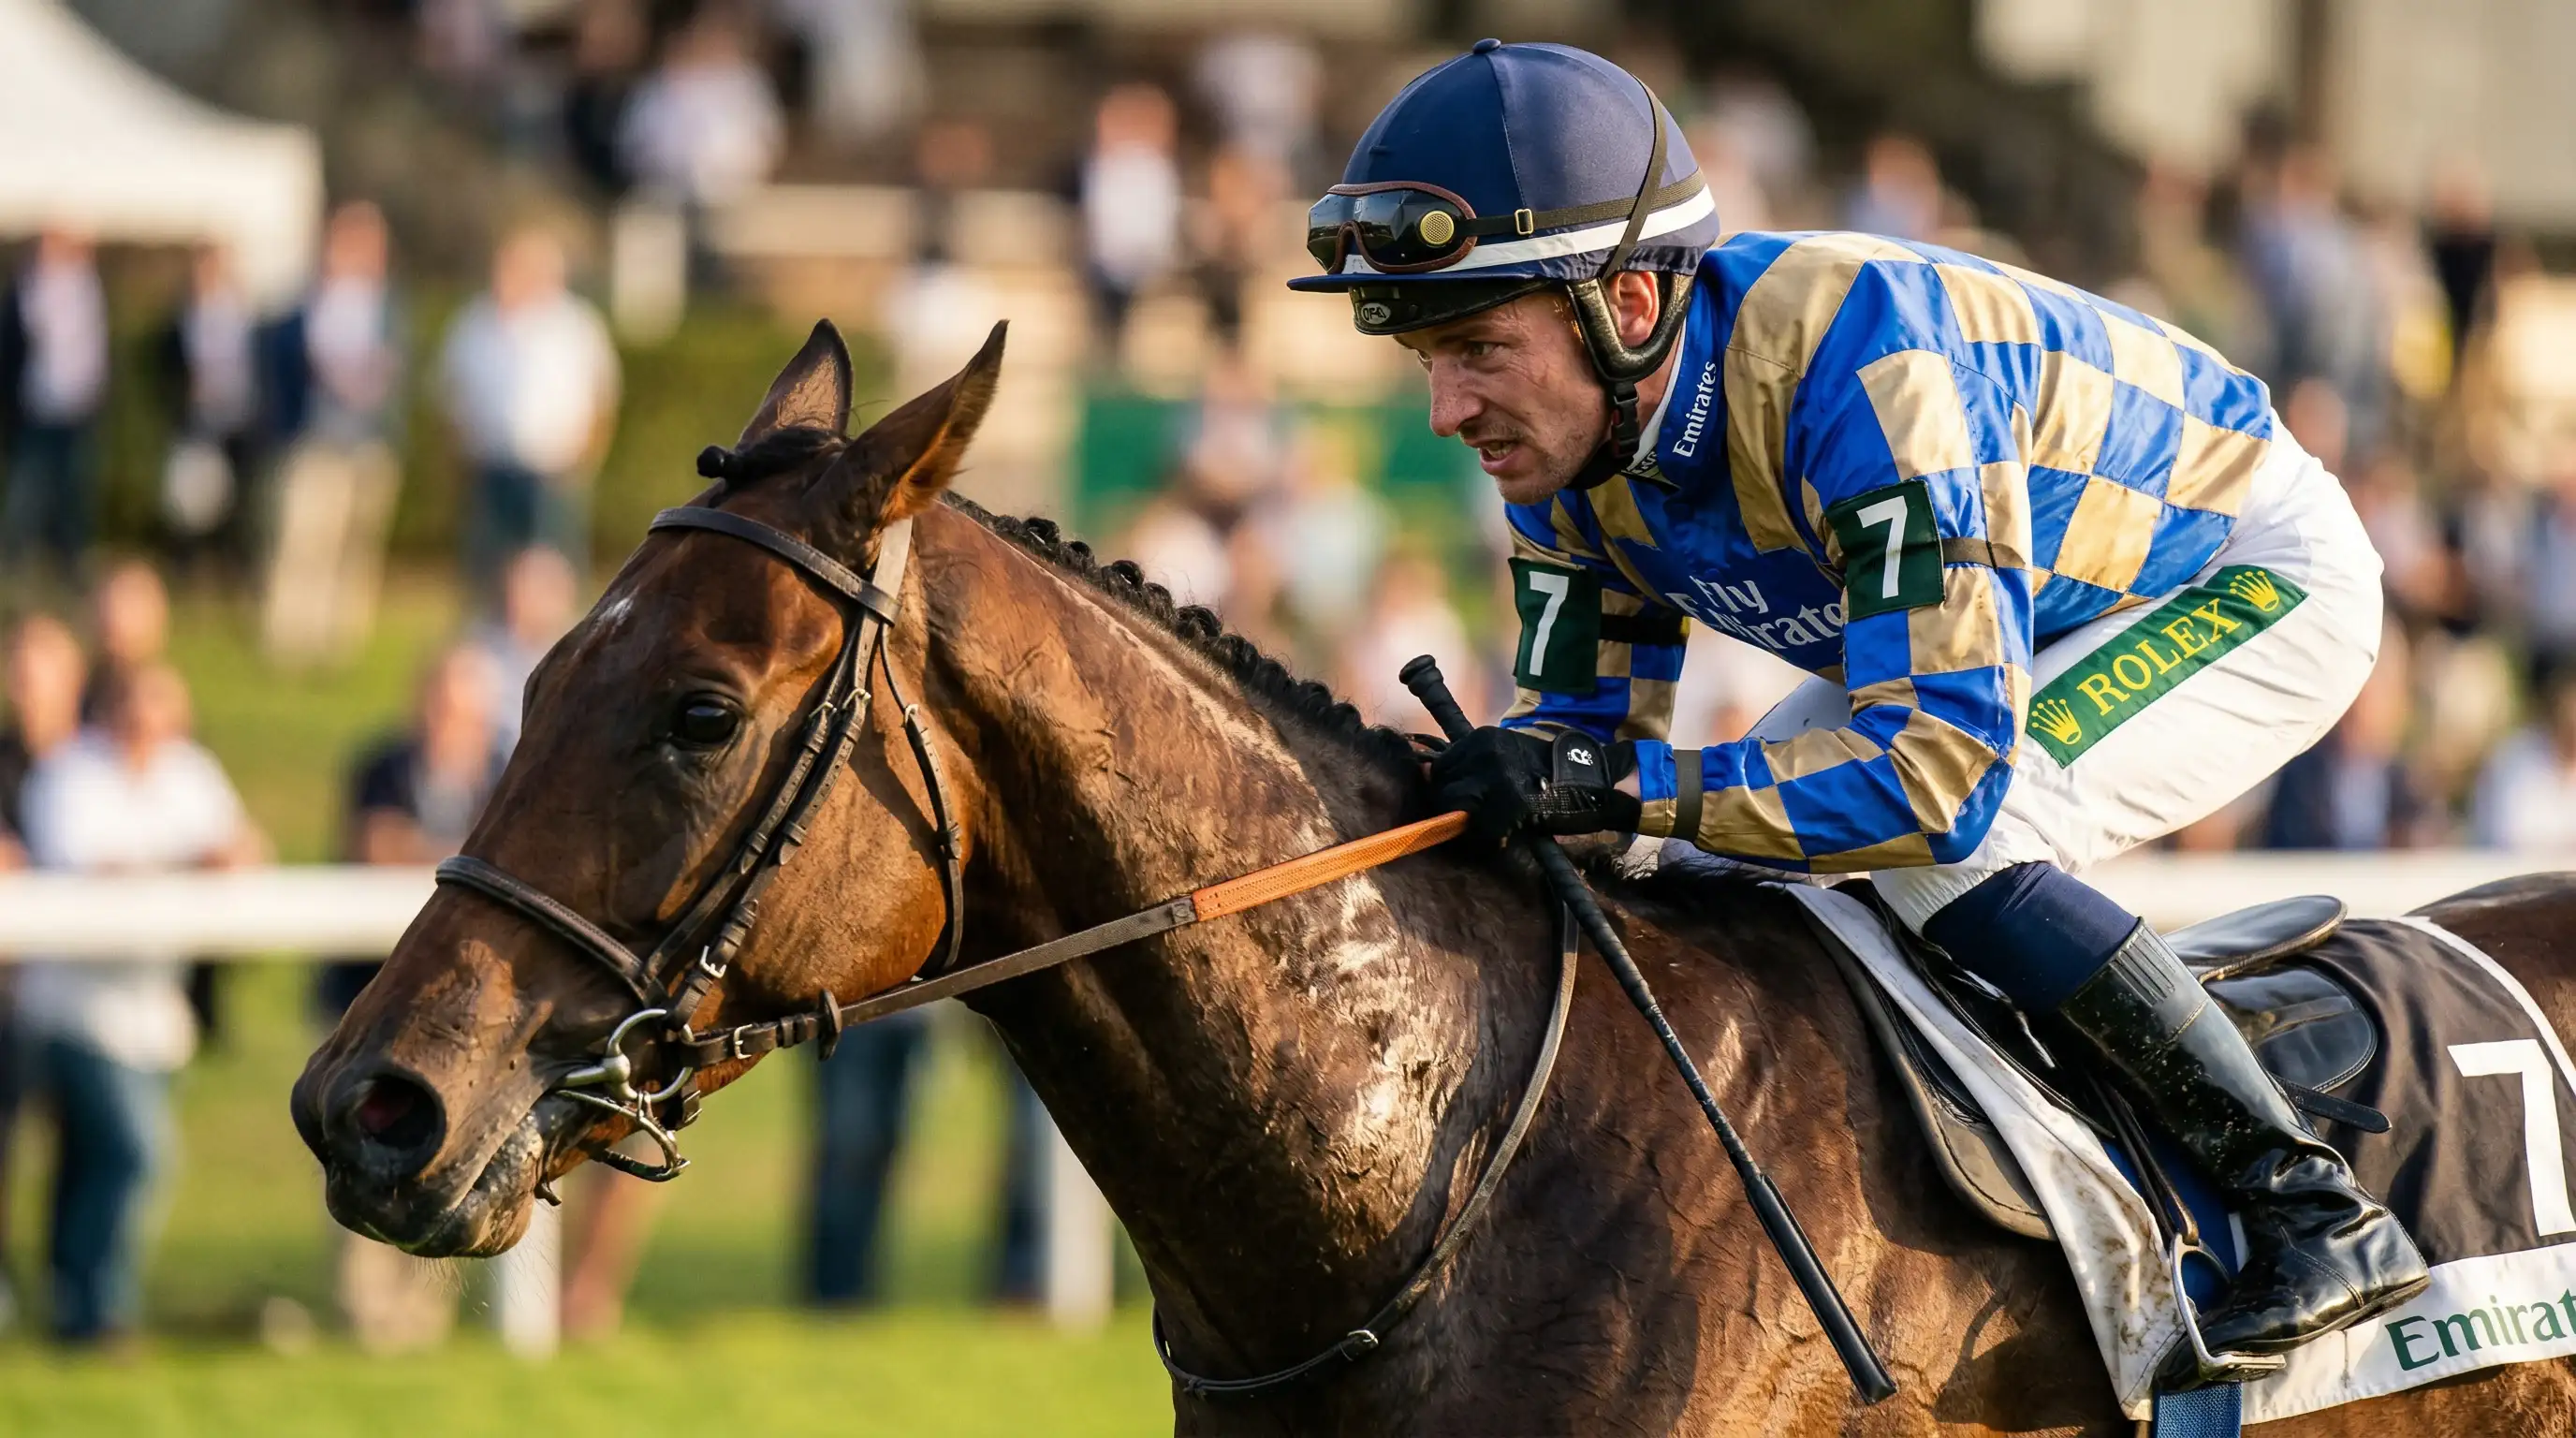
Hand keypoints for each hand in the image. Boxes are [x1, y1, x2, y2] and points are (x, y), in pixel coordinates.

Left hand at [1427, 726, 1641, 848]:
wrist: (1592, 782)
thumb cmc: (1546, 775)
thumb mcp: (1503, 759)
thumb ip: (1470, 767)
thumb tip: (1429, 774)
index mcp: (1479, 738)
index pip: (1438, 768)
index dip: (1447, 791)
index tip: (1461, 804)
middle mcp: (1483, 750)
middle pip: (1441, 787)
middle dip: (1454, 807)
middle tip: (1478, 817)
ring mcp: (1495, 774)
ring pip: (1457, 807)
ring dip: (1471, 821)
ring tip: (1494, 823)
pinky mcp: (1510, 800)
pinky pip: (1482, 826)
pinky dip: (1490, 834)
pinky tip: (1507, 832)